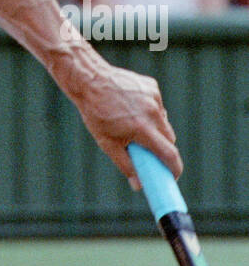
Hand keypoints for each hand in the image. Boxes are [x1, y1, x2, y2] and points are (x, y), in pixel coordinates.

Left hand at [71, 61, 181, 188]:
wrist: (89, 80)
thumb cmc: (96, 113)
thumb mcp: (107, 143)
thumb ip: (125, 165)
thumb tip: (138, 185)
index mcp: (142, 128)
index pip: (169, 154)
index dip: (175, 169)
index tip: (173, 177)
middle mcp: (152, 112)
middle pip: (169, 139)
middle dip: (162, 149)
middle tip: (149, 153)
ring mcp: (154, 97)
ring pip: (163, 121)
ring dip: (155, 128)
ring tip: (134, 126)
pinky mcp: (152, 86)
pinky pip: (157, 105)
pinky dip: (150, 111)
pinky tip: (132, 108)